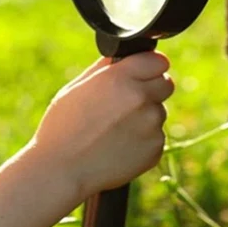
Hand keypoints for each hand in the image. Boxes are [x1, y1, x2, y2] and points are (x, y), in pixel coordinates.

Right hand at [32, 53, 174, 199]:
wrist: (61, 170)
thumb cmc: (63, 127)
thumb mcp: (77, 87)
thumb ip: (106, 68)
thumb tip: (125, 56)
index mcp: (121, 78)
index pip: (158, 61)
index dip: (151, 67)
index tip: (146, 73)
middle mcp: (140, 98)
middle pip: (166, 84)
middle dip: (152, 89)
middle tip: (130, 102)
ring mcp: (151, 124)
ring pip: (159, 112)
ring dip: (145, 117)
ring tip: (115, 130)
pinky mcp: (155, 148)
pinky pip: (156, 137)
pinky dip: (143, 141)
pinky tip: (120, 146)